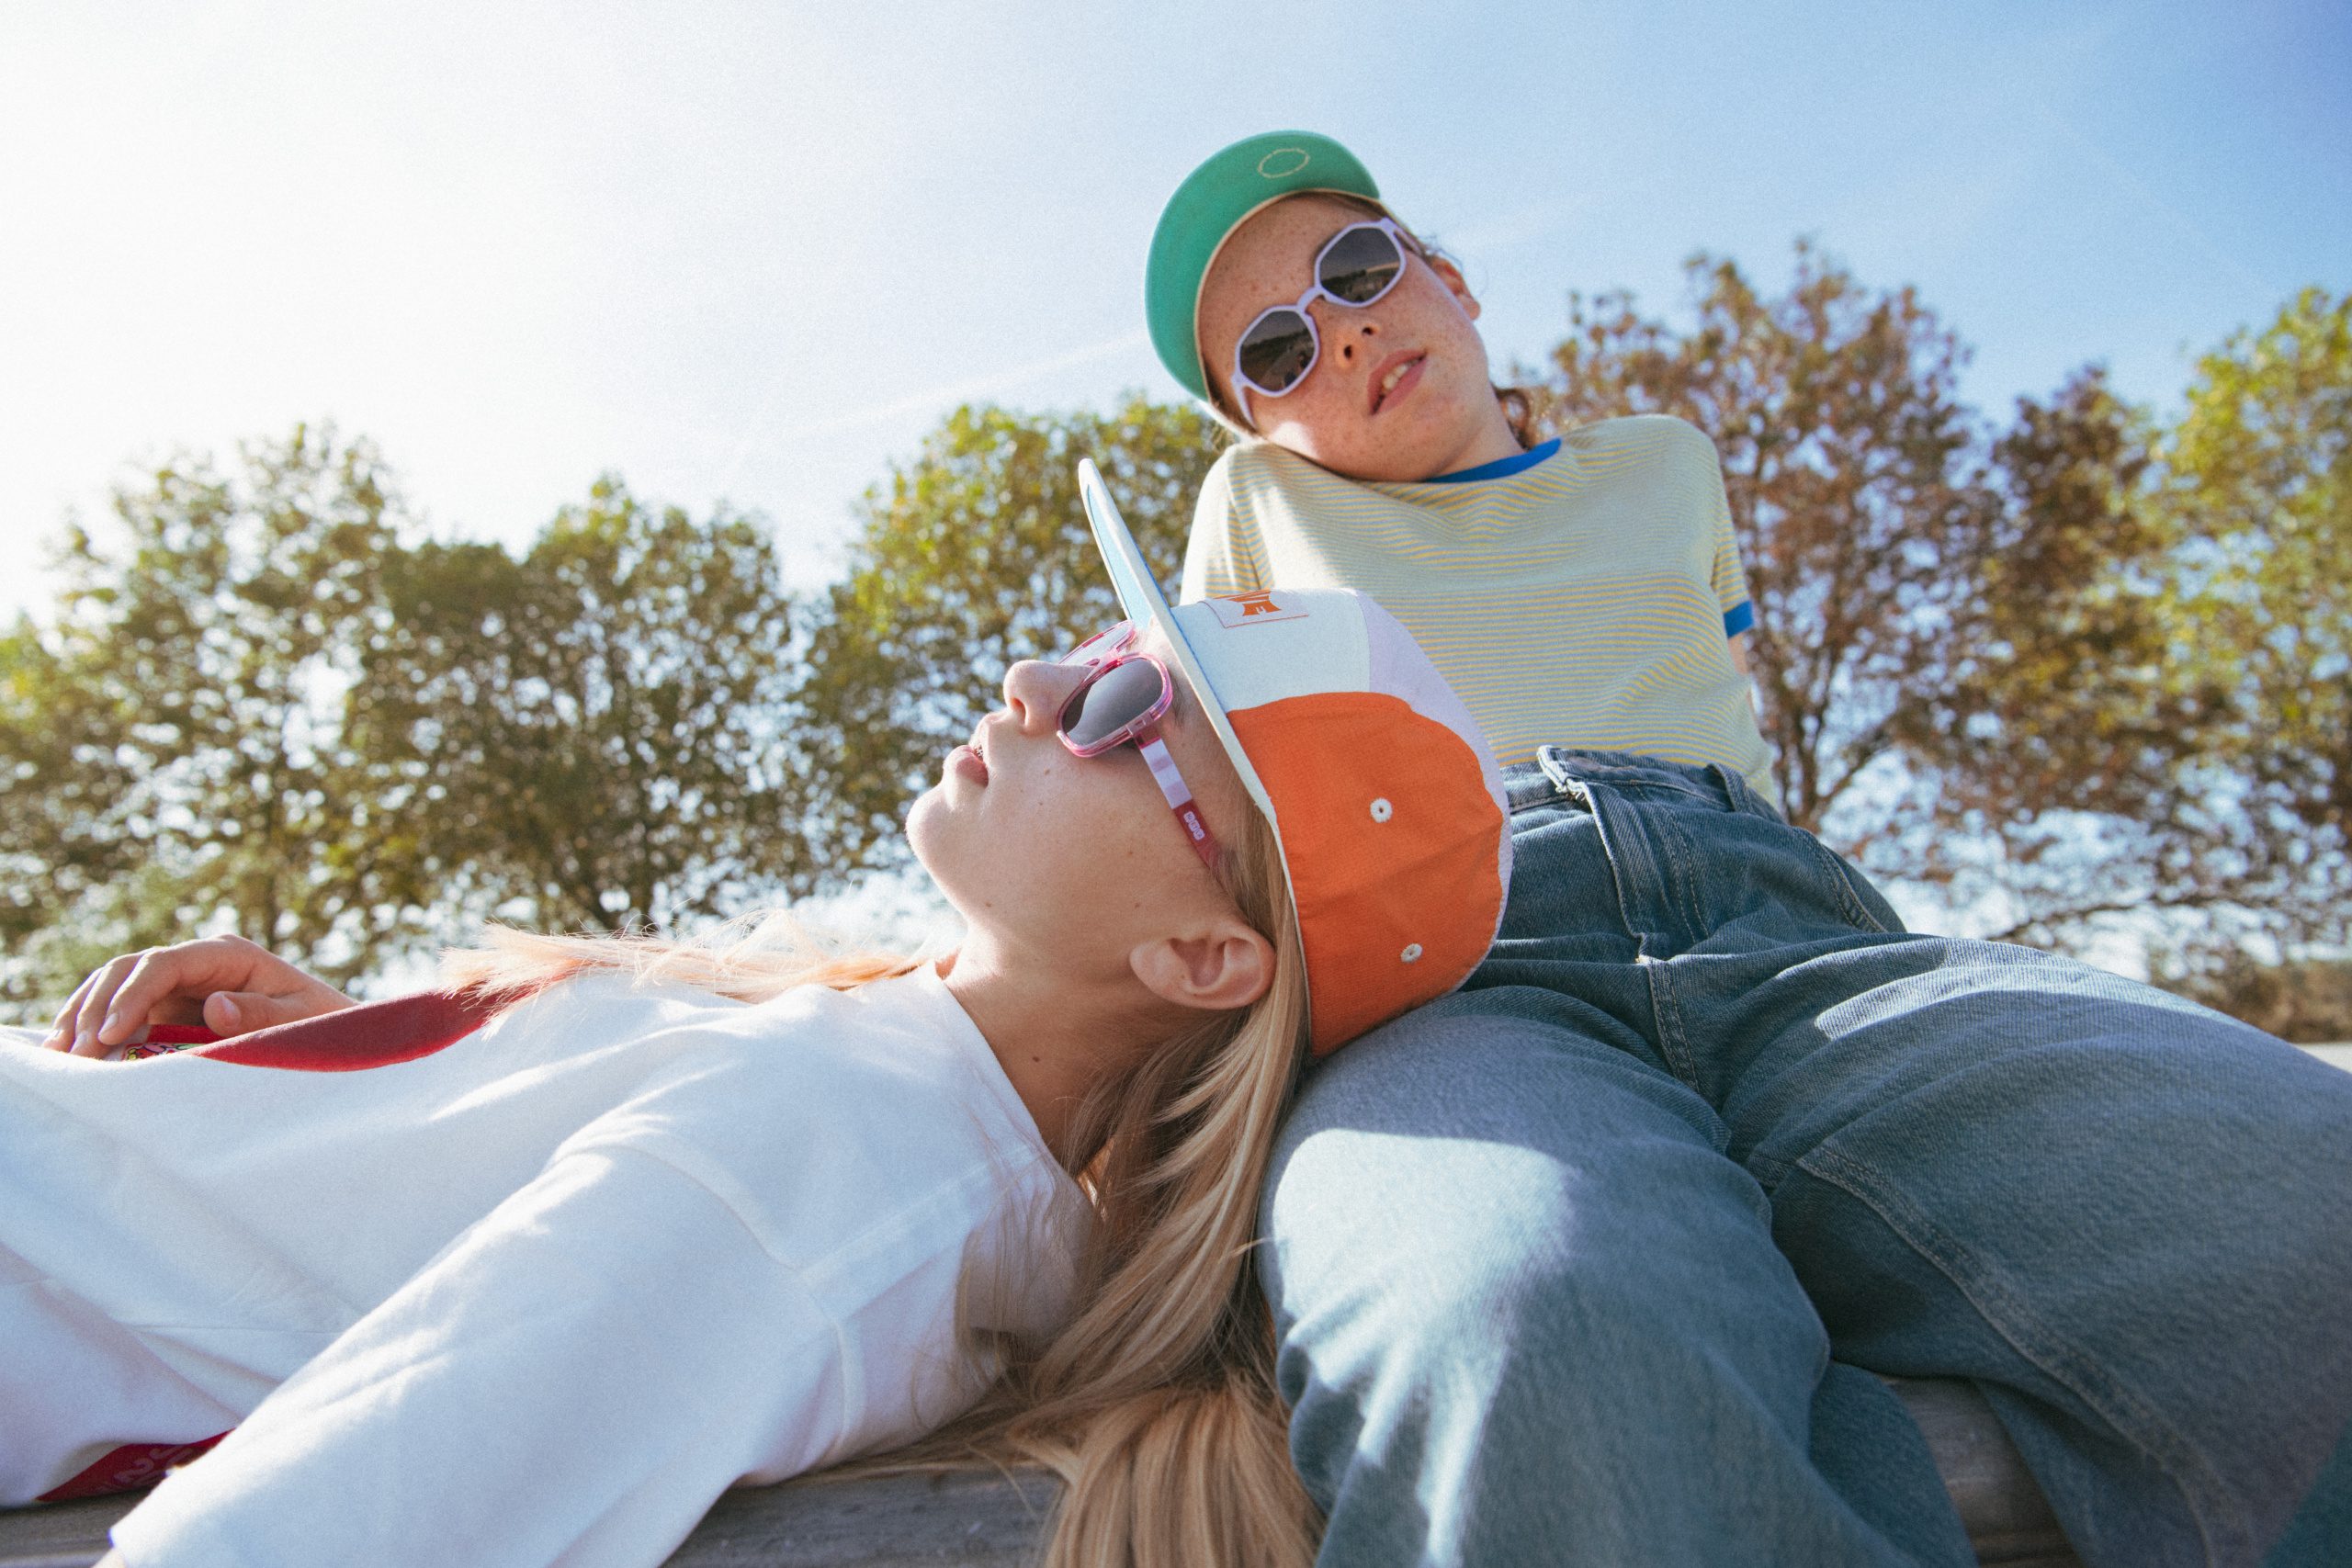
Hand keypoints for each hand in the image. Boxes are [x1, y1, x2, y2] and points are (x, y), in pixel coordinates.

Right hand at [43, 934, 355, 1057]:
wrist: (330, 1030)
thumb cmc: (321, 1022)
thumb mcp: (301, 1020)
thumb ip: (260, 1014)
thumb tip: (215, 1007)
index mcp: (228, 954)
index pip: (165, 964)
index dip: (133, 995)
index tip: (112, 1033)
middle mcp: (197, 961)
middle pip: (130, 968)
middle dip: (98, 1006)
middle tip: (79, 1051)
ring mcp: (179, 982)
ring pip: (115, 985)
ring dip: (85, 1015)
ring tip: (64, 1053)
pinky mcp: (168, 1005)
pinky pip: (121, 1008)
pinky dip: (94, 1025)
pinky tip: (70, 1049)